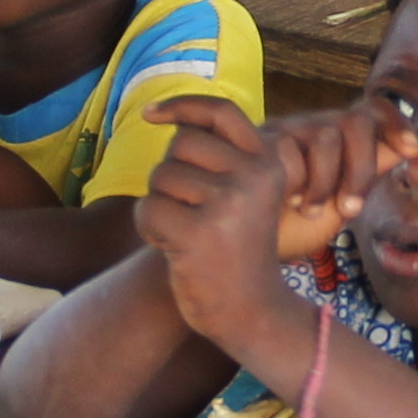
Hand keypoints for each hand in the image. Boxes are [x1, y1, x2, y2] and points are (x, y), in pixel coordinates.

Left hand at [134, 98, 388, 348]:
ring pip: (161, 177)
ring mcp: (228, 204)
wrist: (249, 311)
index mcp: (269, 163)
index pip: (220, 112)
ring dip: (161, 205)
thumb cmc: (236, 249)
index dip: (182, 106)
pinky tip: (176, 249)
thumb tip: (170, 120)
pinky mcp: (198, 232)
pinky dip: (151, 230)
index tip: (149, 114)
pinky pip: (148, 210)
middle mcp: (253, 177)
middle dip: (171, 175)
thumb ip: (220, 157)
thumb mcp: (247, 195)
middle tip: (191, 210)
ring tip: (188, 233)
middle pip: (180, 145)